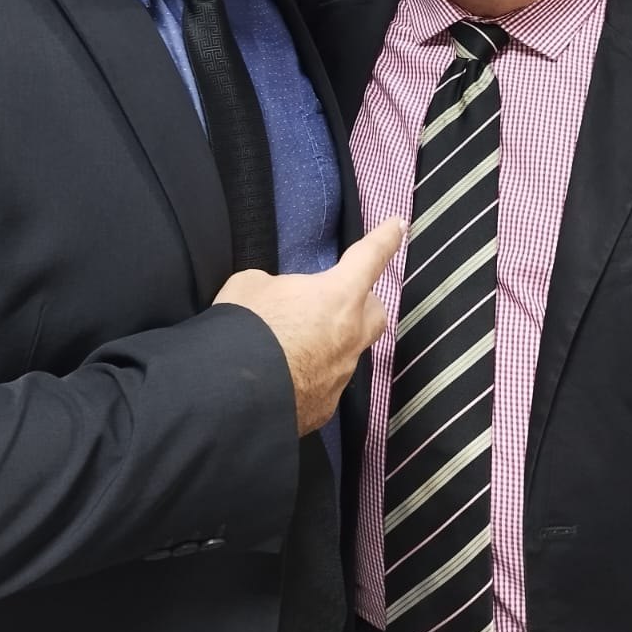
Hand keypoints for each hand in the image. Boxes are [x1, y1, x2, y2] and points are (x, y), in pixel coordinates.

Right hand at [213, 218, 400, 433]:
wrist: (233, 393)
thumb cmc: (246, 328)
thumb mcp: (252, 284)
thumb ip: (275, 286)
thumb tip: (276, 300)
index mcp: (338, 296)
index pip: (370, 257)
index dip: (386, 237)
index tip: (399, 225)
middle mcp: (350, 336)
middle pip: (375, 313)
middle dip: (362, 303)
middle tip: (335, 299)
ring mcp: (341, 375)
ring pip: (348, 351)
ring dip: (329, 341)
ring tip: (293, 341)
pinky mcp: (325, 406)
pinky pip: (324, 383)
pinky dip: (309, 373)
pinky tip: (283, 373)